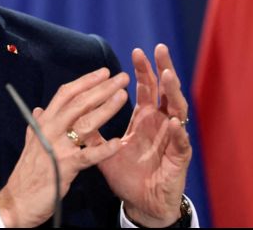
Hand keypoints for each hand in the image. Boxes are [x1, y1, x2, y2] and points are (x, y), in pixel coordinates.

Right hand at [0, 67, 129, 226]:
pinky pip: (88, 155)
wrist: (17, 201)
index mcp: (43, 122)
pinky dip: (104, 149)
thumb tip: (39, 109)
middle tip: (121, 78)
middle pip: (79, 103)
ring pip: (85, 122)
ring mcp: (58, 147)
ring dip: (106, 108)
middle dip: (101, 88)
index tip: (104, 72)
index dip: (85, 81)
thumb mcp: (30, 143)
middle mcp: (50, 129)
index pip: (65, 94)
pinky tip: (118, 142)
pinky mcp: (65, 167)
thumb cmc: (26, 173)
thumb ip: (36, 124)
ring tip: (123, 96)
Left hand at [92, 44, 191, 226]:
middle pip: (165, 90)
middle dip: (163, 68)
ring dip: (173, 92)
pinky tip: (174, 121)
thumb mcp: (104, 151)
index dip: (143, 69)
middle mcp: (162, 123)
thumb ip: (91, 131)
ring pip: (179, 109)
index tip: (136, 50)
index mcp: (145, 118)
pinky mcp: (179, 158)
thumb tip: (71, 113)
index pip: (146, 88)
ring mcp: (173, 138)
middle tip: (159, 49)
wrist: (141, 204)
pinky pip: (181, 142)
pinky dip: (178, 131)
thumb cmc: (128, 175)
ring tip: (168, 76)